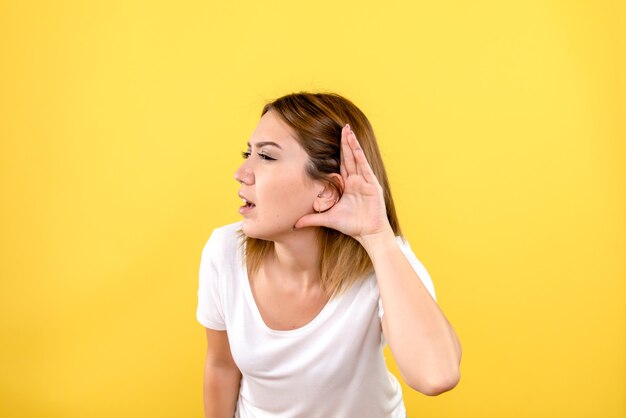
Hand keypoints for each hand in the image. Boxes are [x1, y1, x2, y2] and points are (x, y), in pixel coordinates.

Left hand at [294, 124, 392, 242]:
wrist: (369, 233)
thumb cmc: (352, 226)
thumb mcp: (328, 219)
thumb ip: (312, 218)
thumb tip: (294, 224)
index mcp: (347, 186)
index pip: (340, 165)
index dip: (337, 152)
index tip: (330, 140)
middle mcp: (356, 181)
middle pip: (348, 158)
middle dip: (345, 143)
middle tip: (342, 127)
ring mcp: (364, 181)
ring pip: (356, 159)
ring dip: (352, 144)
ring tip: (348, 130)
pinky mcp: (372, 184)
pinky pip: (364, 167)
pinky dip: (360, 156)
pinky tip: (355, 146)